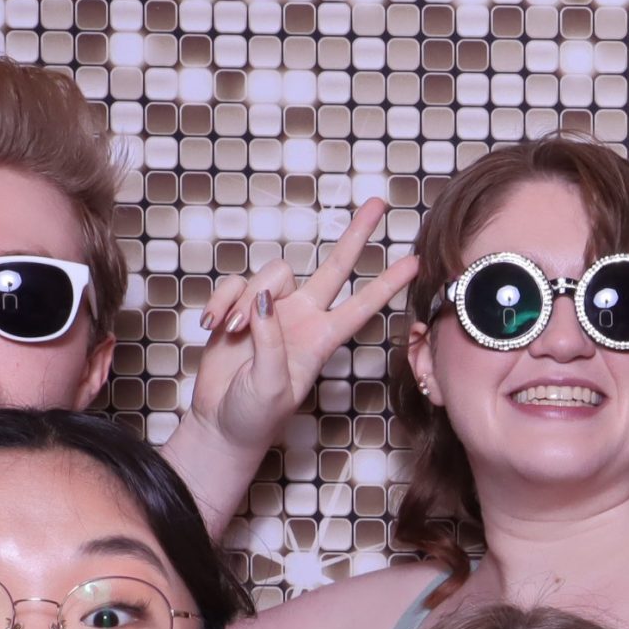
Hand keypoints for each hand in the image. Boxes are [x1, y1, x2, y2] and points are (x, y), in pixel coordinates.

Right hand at [187, 199, 421, 452]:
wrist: (222, 424)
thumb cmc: (255, 415)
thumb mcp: (270, 385)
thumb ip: (270, 341)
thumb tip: (263, 302)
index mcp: (320, 341)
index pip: (361, 306)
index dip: (387, 285)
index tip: (415, 263)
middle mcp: (302, 319)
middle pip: (334, 267)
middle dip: (355, 236)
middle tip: (377, 204)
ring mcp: (272, 312)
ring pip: (272, 275)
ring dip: (248, 298)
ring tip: (233, 331)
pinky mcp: (241, 310)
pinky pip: (234, 286)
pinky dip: (222, 302)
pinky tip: (213, 326)